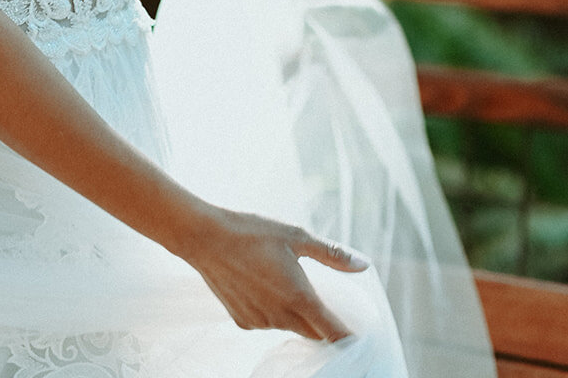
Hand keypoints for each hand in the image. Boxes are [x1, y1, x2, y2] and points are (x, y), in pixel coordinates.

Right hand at [186, 206, 368, 341]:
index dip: (349, 338)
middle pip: (313, 333)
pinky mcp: (243, 322)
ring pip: (289, 327)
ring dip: (295, 314)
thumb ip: (331, 254)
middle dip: (322, 324)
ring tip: (284, 282)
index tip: (357, 334)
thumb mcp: (295, 235)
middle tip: (322, 298)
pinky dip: (271, 311)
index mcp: (299, 297)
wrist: (204, 237)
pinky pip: (267, 323)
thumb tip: (364, 265)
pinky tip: (261, 286)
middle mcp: (281, 316)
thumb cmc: (251, 232)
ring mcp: (260, 322)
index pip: (334, 333)